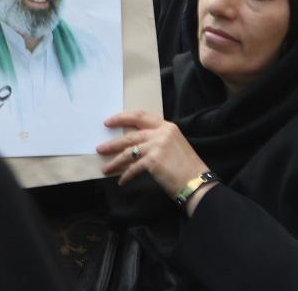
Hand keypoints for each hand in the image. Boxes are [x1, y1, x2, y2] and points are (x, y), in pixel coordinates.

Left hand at [98, 110, 212, 213]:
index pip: (140, 116)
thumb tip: (135, 145)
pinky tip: (121, 181)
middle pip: (130, 134)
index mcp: (167, 126)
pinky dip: (126, 175)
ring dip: (115, 161)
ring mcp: (157, 145)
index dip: (122, 117)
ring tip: (106, 168)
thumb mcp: (173, 144)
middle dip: (113, 143)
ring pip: (128, 151)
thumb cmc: (186, 166)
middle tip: (100, 147)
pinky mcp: (153, 160)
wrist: (197, 181)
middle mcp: (161, 132)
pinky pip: (133, 167)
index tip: (109, 122)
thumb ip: (157, 139)